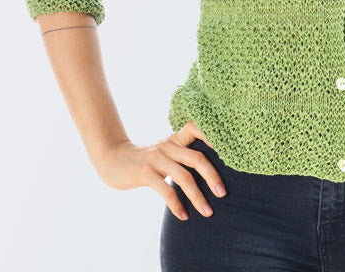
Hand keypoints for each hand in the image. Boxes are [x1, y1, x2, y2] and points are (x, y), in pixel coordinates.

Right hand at [91, 120, 226, 221]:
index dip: (214, 137)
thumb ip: (184, 155)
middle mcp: (169, 145)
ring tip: (207, 212)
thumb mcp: (166, 151)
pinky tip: (184, 216)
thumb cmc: (147, 159)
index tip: (231, 152)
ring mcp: (157, 158)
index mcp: (176, 139)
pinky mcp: (145, 172)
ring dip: (198, 197)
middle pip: (197, 158)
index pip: (198, 129)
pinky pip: (166, 190)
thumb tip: (212, 171)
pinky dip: (177, 204)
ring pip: (184, 177)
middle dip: (213, 177)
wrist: (114, 160)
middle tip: (223, 193)